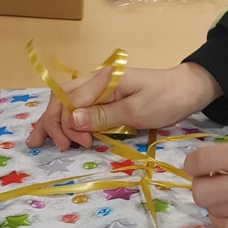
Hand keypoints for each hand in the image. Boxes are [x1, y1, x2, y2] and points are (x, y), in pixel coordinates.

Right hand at [26, 62, 221, 151]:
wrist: (188, 89)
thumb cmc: (166, 99)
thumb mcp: (136, 111)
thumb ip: (103, 116)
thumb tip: (71, 120)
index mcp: (102, 80)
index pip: (69, 102)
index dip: (67, 125)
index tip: (81, 144)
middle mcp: (96, 81)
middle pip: (61, 99)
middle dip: (52, 123)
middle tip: (55, 147)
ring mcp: (100, 89)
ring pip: (66, 103)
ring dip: (54, 122)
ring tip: (38, 140)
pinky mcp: (107, 98)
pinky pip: (80, 107)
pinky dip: (67, 120)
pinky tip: (58, 131)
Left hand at [185, 132, 227, 227]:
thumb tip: (225, 161)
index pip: (202, 161)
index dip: (194, 162)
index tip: (199, 163)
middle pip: (201, 192)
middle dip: (200, 184)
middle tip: (211, 178)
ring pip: (213, 212)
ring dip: (212, 202)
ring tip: (224, 193)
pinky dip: (224, 220)